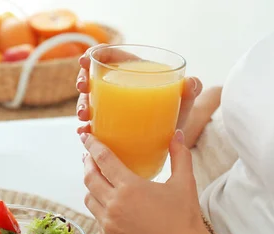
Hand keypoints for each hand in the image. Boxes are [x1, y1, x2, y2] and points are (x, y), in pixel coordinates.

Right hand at [75, 45, 202, 134]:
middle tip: (83, 90)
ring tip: (85, 118)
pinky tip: (84, 132)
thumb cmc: (177, 111)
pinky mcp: (108, 125)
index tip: (85, 60)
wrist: (174, 138)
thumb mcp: (184, 100)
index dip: (94, 53)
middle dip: (82, 81)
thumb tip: (191, 83)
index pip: (109, 56)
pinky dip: (86, 128)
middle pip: (94, 78)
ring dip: (82, 106)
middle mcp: (119, 87)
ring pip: (89, 101)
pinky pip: (93, 124)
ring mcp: (111, 107)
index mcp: (133, 72)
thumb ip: (192, 89)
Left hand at [81, 130, 209, 233]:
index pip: (103, 160)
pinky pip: (97, 219)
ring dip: (91, 187)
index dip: (92, 146)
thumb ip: (179, 155)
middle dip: (88, 164)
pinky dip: (100, 208)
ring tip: (98, 180)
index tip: (86, 137)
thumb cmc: (185, 218)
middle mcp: (114, 205)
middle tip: (90, 157)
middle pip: (90, 178)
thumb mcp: (184, 183)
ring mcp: (109, 224)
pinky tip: (109, 205)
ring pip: (89, 199)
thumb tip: (176, 133)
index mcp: (130, 187)